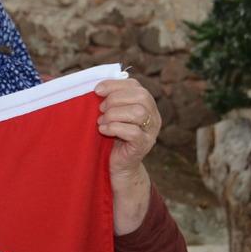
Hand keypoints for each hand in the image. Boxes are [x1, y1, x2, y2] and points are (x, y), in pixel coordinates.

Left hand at [95, 78, 157, 234]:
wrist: (118, 166)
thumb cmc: (111, 137)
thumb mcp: (111, 114)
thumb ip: (109, 99)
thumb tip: (97, 86)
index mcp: (146, 104)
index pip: (136, 86)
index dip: (115, 85)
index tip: (97, 90)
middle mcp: (153, 116)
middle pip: (141, 96)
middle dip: (115, 100)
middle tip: (100, 110)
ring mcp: (151, 132)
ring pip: (138, 113)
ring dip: (114, 114)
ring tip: (101, 121)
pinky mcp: (143, 146)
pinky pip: (133, 132)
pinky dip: (114, 128)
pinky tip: (103, 130)